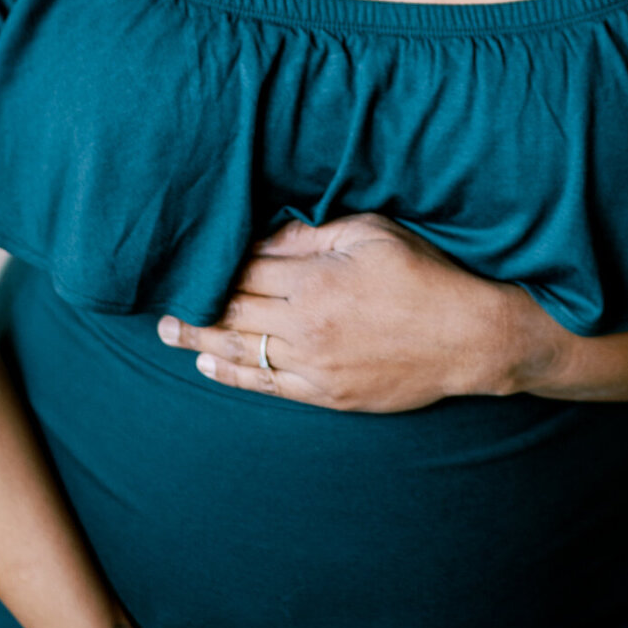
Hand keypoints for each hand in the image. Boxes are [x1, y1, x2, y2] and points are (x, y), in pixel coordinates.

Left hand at [157, 213, 520, 410]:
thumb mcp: (371, 233)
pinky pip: (269, 385)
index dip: (217, 263)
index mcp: (315, 280)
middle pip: (233, 311)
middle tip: (159, 300)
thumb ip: (312, 234)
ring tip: (169, 332)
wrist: (469, 337)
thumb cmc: (425, 274)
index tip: (190, 256)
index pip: (247, 269)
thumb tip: (266, 236)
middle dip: (194, 303)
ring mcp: (315, 364)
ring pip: (242, 351)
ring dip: (200, 339)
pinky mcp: (328, 394)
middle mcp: (307, 325)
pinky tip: (210, 364)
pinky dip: (234, 374)